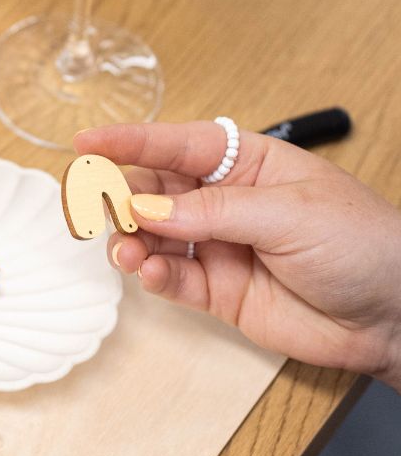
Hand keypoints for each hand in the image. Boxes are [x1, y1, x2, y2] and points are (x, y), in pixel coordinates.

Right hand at [74, 121, 400, 389]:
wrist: (394, 315)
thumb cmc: (363, 245)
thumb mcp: (290, 214)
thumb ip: (214, 212)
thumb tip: (147, 207)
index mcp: (248, 164)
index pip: (178, 145)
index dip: (130, 141)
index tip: (85, 139)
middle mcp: (225, 202)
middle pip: (153, 191)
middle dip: (120, 197)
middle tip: (98, 208)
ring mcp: (218, 247)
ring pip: (153, 236)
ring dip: (132, 240)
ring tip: (129, 251)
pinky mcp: (217, 291)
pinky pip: (171, 278)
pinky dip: (153, 275)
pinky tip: (151, 273)